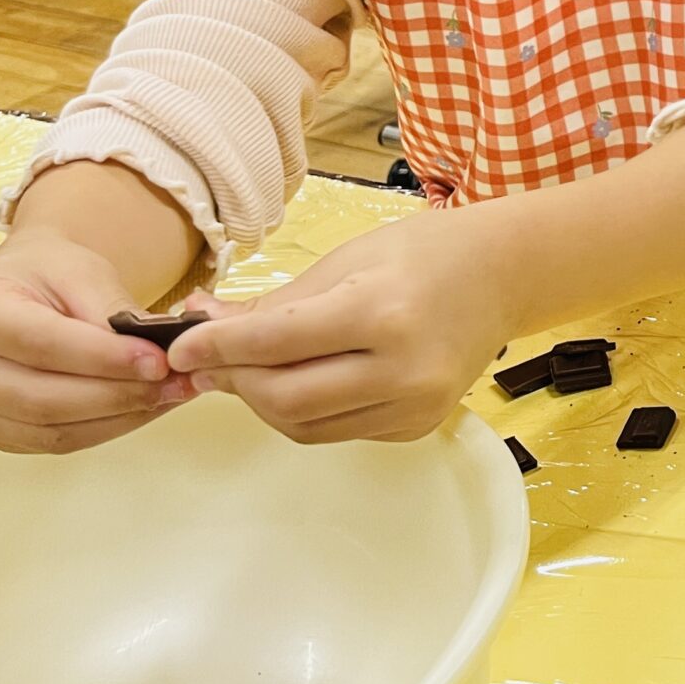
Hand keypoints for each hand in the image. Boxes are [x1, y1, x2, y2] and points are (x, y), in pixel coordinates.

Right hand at [0, 230, 192, 453]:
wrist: (20, 287)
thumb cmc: (47, 273)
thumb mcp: (80, 271)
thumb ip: (112, 312)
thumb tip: (159, 355)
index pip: (39, 344)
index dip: (102, 359)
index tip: (158, 361)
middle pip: (39, 398)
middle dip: (116, 395)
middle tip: (174, 384)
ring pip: (47, 430)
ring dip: (117, 418)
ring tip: (168, 396)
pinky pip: (49, 443)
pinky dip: (103, 429)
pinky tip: (141, 409)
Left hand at [168, 209, 509, 444]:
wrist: (505, 275)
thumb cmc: (426, 252)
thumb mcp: (348, 261)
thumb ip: (275, 303)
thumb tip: (202, 326)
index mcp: (381, 314)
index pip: (275, 342)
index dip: (215, 348)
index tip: (178, 349)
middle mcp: (402, 370)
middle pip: (283, 399)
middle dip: (235, 380)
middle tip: (208, 361)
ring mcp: (414, 406)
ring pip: (304, 426)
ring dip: (264, 400)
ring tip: (250, 369)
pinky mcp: (416, 427)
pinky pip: (338, 431)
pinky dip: (307, 410)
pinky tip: (305, 378)